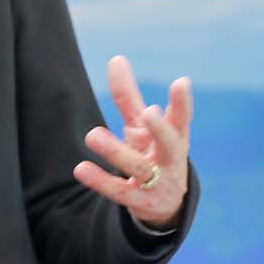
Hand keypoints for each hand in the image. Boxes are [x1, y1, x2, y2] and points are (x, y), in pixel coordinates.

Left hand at [73, 56, 191, 230]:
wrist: (162, 204)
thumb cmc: (152, 153)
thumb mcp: (142, 127)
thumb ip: (129, 96)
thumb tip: (116, 59)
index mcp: (175, 137)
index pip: (182, 118)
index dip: (182, 102)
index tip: (181, 83)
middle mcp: (170, 159)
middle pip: (170, 144)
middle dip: (161, 129)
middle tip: (149, 112)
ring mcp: (157, 182)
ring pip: (139, 167)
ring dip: (116, 151)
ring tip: (92, 134)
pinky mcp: (139, 201)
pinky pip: (119, 191)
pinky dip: (100, 180)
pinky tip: (81, 168)